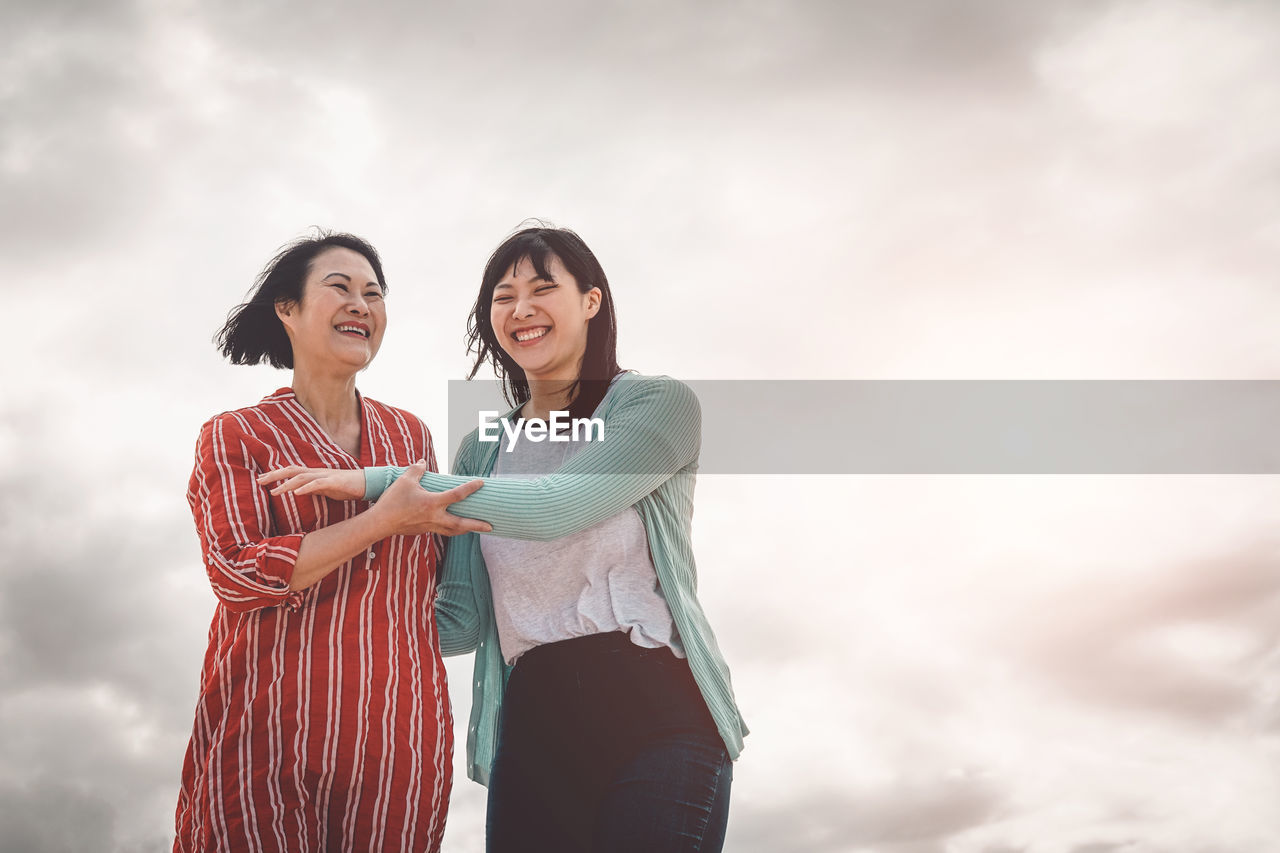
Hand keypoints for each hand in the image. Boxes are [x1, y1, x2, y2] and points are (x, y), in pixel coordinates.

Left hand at [258, 466, 364, 500]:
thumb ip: (311, 488)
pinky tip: (297, 493)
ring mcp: (326, 476)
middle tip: (259, 481)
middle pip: (292, 470)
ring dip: (287, 484)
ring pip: (302, 477)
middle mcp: (317, 472)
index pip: (291, 471)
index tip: (261, 479)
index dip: (276, 474)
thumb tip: (297, 490)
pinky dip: (306, 487)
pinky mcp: (335, 482)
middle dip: (275, 475)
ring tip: (274, 491)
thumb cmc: (346, 487)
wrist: (367, 483)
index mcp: (314, 474)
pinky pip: (318, 484)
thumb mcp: (325, 489)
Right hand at [368, 460, 491, 536]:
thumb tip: (422, 461)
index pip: (457, 495)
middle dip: (477, 525)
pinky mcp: (423, 531)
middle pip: (461, 524)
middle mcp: (434, 517)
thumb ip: (416, 470)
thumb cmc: (392, 501)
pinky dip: (451, 529)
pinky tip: (453, 526)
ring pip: (452, 531)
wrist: (379, 523)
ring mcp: (429, 526)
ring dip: (465, 530)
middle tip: (491, 527)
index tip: (481, 482)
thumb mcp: (404, 480)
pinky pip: (441, 531)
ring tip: (476, 528)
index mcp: (433, 503)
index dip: (471, 488)